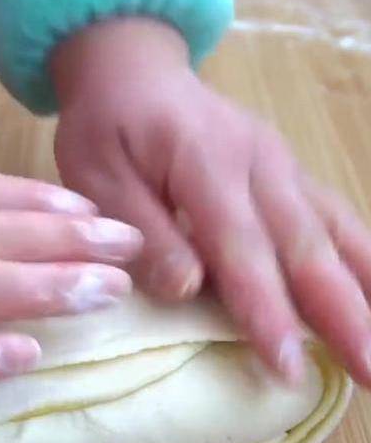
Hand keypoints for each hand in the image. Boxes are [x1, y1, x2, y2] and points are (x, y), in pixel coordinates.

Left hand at [52, 18, 370, 386]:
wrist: (133, 74)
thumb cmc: (107, 128)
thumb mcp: (99, 176)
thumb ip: (145, 231)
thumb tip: (189, 289)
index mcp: (205, 164)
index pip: (241, 248)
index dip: (267, 311)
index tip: (289, 368)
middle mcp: (259, 164)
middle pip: (305, 245)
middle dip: (342, 314)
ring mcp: (280, 164)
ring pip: (332, 230)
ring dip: (365, 289)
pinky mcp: (286, 171)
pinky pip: (332, 214)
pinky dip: (360, 254)